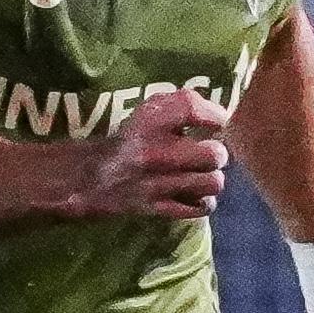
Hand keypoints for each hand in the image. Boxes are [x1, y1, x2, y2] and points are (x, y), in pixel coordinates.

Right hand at [80, 85, 228, 220]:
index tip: (218, 122)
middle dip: (217, 153)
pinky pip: (201, 207)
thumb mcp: (149, 112)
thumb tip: (222, 115)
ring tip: (203, 174)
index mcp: (150, 122)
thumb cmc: (130, 139)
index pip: (191, 107)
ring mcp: (158, 184)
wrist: (91, 178)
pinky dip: (203, 201)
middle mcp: (155, 152)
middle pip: (214, 154)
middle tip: (210, 153)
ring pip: (212, 183)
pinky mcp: (159, 209)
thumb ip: (183, 104)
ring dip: (212, 178)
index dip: (216, 115)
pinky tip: (195, 193)